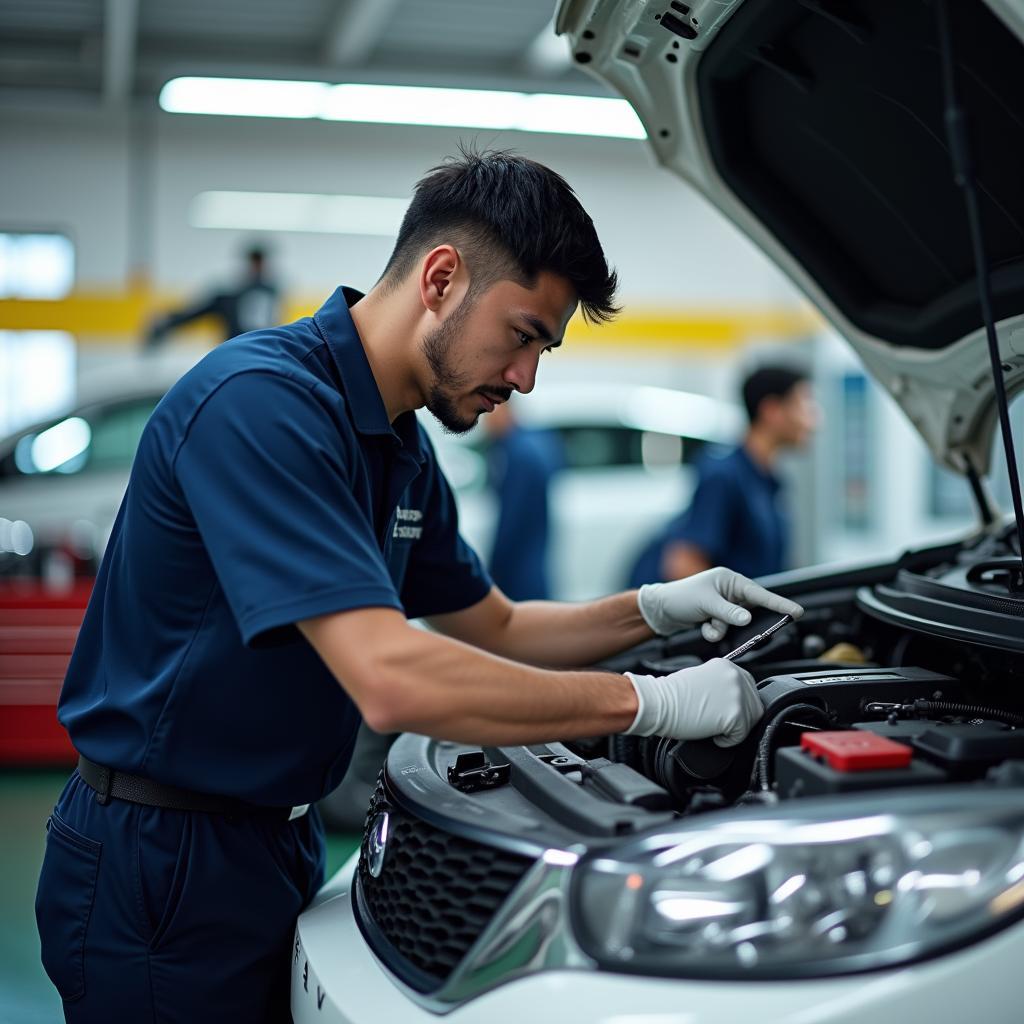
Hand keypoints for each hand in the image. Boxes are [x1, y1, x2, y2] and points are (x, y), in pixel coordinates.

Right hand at [623, 659, 761, 746]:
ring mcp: (738, 695)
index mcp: (727, 666)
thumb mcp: (701, 678)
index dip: (737, 705)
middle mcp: (736, 677)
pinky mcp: (736, 715)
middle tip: (717, 721)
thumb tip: (730, 700)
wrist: (658, 702)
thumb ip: (720, 685)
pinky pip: (740, 736)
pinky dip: (727, 741)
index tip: (724, 712)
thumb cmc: (671, 694)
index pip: (748, 689)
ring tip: (712, 726)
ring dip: (733, 729)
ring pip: (750, 721)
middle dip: (739, 718)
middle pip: (754, 706)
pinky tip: (711, 733)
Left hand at [637, 566, 803, 640]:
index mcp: (730, 580)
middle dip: (740, 621)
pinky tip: (702, 626)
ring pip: (736, 624)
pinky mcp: (717, 617)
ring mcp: (724, 605)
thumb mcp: (705, 603)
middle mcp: (730, 591)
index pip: (759, 593)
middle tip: (736, 626)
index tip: (798, 612)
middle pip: (749, 611)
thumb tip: (747, 619)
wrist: (659, 610)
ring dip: (721, 628)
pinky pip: (725, 630)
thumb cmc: (680, 598)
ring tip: (707, 623)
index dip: (779, 604)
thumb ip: (728, 612)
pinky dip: (715, 632)